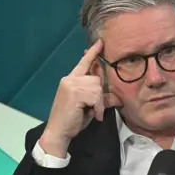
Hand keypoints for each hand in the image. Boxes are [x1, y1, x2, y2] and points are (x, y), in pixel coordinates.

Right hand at [40, 39, 121, 156]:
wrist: (58, 132)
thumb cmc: (72, 120)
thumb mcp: (88, 106)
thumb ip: (97, 96)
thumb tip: (115, 95)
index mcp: (71, 80)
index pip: (84, 63)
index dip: (93, 53)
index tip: (100, 42)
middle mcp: (70, 79)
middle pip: (96, 79)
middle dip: (99, 95)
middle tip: (93, 109)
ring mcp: (71, 84)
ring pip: (97, 88)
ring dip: (98, 103)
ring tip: (91, 112)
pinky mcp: (74, 92)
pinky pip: (95, 96)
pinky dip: (97, 107)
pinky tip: (92, 114)